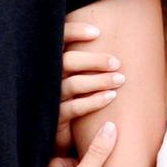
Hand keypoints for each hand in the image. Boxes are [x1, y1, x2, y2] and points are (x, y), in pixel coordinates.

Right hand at [53, 20, 124, 152]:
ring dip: (99, 80)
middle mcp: (47, 78)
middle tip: (117, 63)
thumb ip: (87, 59)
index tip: (97, 32)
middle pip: (67, 61)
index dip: (74, 32)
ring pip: (73, 84)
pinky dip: (94, 101)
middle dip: (94, 60)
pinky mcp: (55, 119)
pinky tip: (111, 96)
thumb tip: (115, 40)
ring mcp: (49, 98)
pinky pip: (74, 108)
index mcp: (51, 62)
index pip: (57, 39)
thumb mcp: (76, 75)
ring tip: (119, 80)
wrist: (60, 135)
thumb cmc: (74, 98)